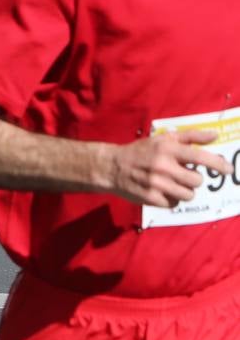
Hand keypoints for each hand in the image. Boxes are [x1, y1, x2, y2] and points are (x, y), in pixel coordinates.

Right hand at [110, 129, 232, 207]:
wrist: (111, 167)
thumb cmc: (140, 151)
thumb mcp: (162, 139)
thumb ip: (190, 136)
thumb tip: (215, 135)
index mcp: (167, 149)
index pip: (199, 156)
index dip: (217, 164)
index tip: (228, 169)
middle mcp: (162, 166)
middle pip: (196, 180)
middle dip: (192, 178)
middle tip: (181, 174)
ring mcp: (157, 184)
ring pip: (188, 194)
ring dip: (184, 191)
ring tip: (171, 184)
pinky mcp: (152, 199)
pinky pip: (175, 204)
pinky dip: (171, 199)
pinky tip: (160, 191)